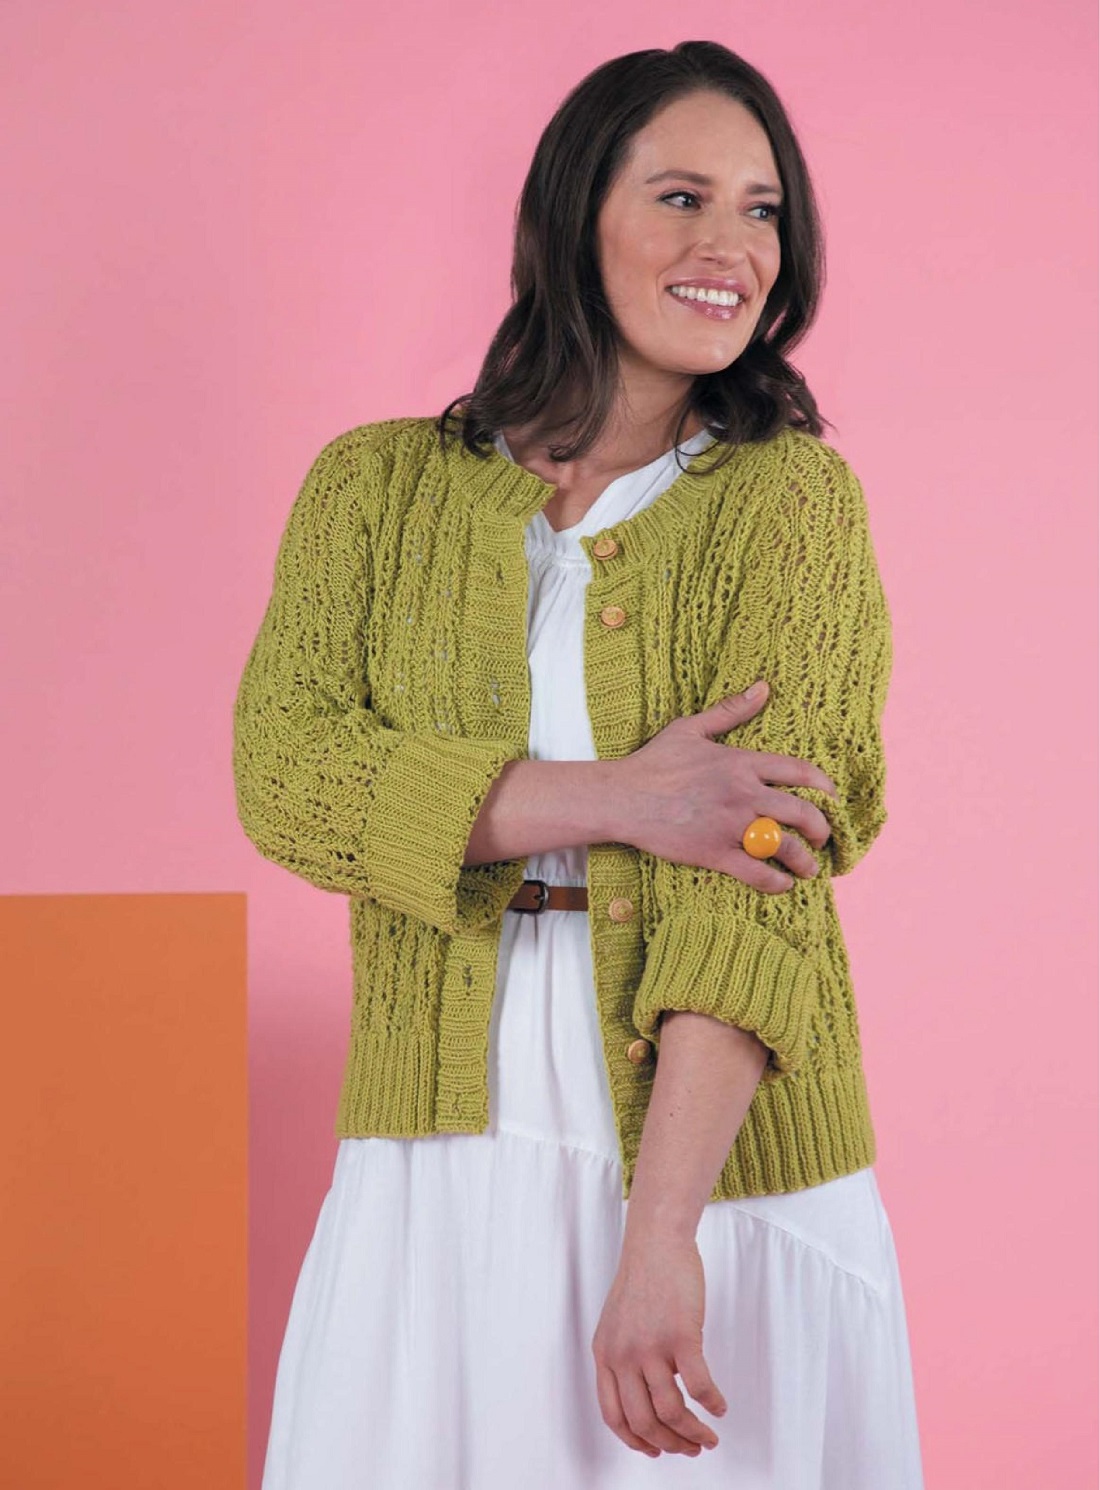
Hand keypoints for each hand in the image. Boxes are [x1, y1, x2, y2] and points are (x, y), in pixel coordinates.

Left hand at [591, 1230, 727, 1457]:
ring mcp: (651, 1347)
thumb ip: (624, 1357)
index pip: (614, 1415)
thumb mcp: (617, 1322)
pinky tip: (720, 1406)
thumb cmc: (643, 1278)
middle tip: (691, 1448)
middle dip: (671, 1444)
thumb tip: (647, 1393)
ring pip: (672, 1412)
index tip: (655, 1450)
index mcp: (605, 1354)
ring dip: (694, 1432)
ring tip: (709, 1435)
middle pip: (644, 1422)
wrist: (656, 1241)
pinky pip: (699, 1386)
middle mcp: (623, 1356)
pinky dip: (712, 1404)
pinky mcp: (680, 1335)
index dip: (636, 1441)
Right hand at [614, 681, 837, 893]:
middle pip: (802, 812)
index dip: (825, 787)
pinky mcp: (715, 853)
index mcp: (741, 763)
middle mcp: (743, 794)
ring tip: (809, 869)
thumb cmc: (654, 762)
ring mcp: (730, 826)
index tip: (832, 799)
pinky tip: (782, 885)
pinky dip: (775, 883)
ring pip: (785, 847)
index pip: (799, 772)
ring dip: (805, 861)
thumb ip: (730, 710)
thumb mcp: (691, 728)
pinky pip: (757, 873)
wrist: (623, 797)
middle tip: (824, 839)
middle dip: (822, 829)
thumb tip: (762, 687)